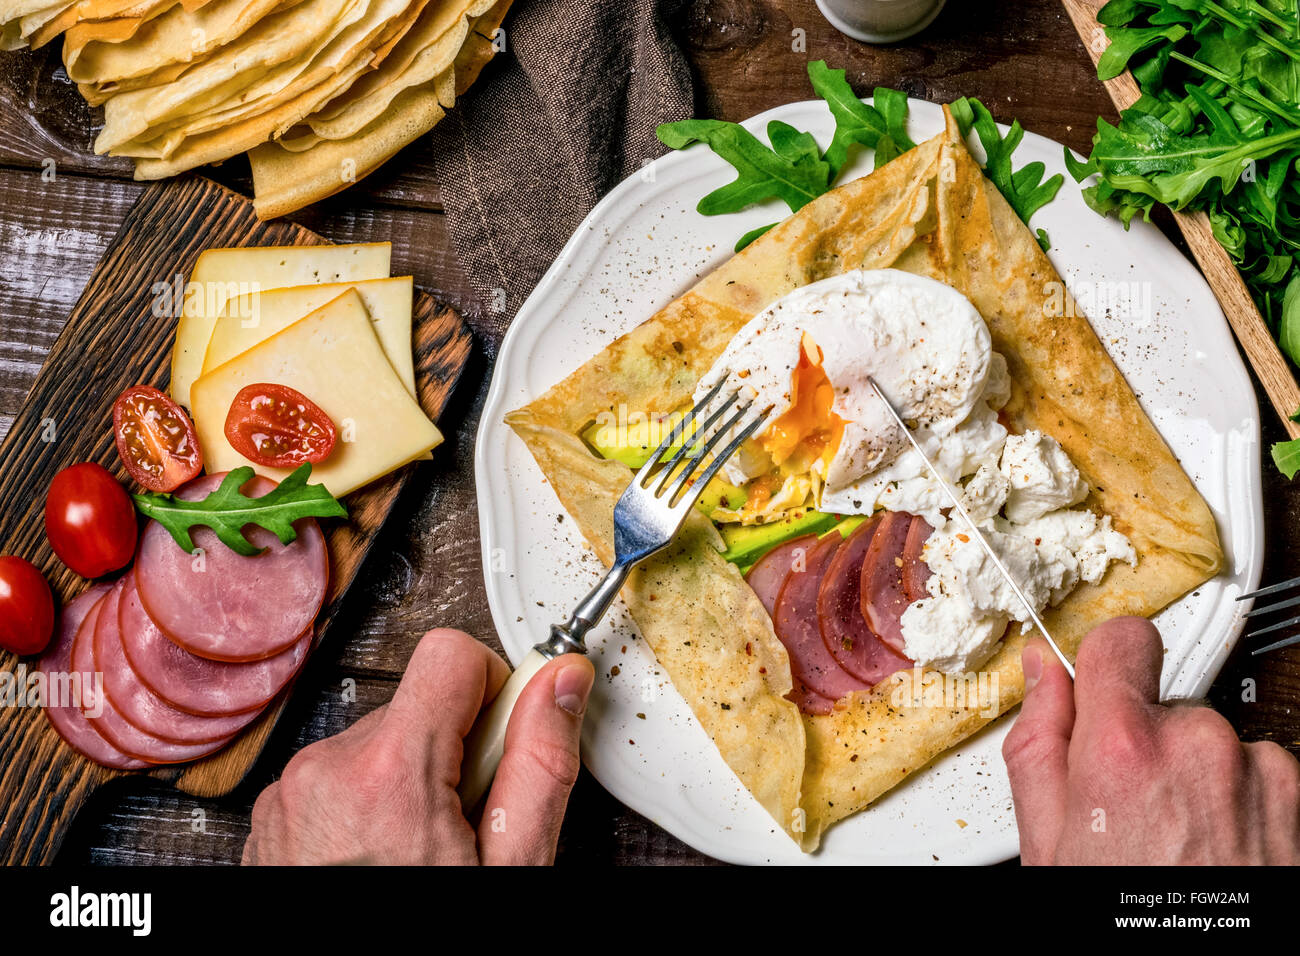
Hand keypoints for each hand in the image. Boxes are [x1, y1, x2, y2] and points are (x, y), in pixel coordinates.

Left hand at [243, 628, 594, 864]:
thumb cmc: (430, 939)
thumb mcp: (510, 868)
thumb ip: (541, 762)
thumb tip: (562, 682)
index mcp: (390, 773)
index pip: (451, 654)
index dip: (494, 688)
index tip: (504, 740)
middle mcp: (326, 770)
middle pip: (419, 704)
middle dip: (456, 749)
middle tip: (468, 824)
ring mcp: (291, 795)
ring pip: (379, 742)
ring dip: (411, 780)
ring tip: (424, 851)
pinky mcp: (273, 817)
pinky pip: (339, 776)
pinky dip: (370, 804)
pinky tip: (386, 859)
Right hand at [1003, 616, 1299, 863]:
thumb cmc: (1123, 918)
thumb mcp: (1046, 840)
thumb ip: (1038, 740)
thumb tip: (1041, 676)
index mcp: (1123, 748)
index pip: (1120, 642)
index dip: (1102, 663)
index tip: (1099, 685)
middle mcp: (1197, 744)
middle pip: (1160, 704)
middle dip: (1142, 744)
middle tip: (1128, 810)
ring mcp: (1255, 769)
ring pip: (1207, 739)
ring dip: (1191, 775)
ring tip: (1175, 840)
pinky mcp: (1293, 792)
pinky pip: (1252, 769)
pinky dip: (1233, 800)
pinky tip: (1212, 847)